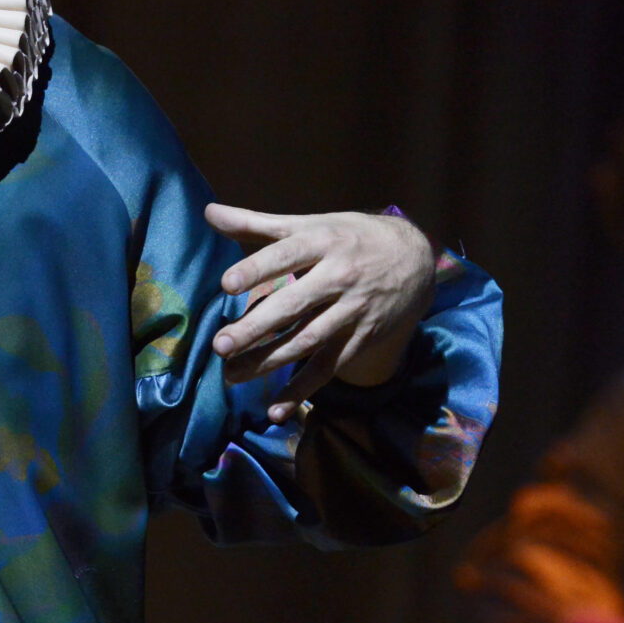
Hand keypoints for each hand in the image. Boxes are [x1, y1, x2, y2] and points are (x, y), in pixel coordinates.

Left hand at [205, 205, 434, 421]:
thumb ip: (257, 223)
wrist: (414, 259)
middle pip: (294, 305)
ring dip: (269, 361)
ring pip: (307, 341)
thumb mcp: (310, 225)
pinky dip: (302, 390)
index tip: (227, 285)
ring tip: (232, 374)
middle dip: (257, 327)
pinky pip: (329, 368)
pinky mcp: (361, 338)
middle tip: (221, 345)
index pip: (286, 255)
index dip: (257, 269)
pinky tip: (275, 410)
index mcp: (323, 242)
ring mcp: (352, 310)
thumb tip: (209, 212)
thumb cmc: (350, 238)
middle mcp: (339, 277)